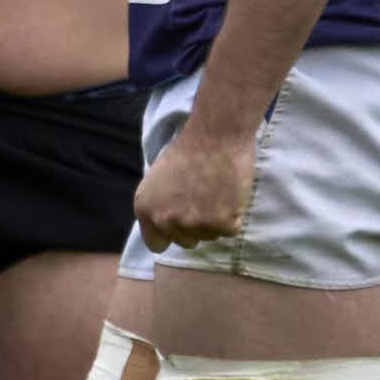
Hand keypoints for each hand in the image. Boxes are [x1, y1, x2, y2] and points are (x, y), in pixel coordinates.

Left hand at [131, 123, 255, 250]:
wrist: (214, 135)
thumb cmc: (188, 151)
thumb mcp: (157, 179)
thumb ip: (159, 206)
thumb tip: (164, 227)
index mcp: (145, 209)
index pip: (156, 244)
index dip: (171, 234)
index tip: (182, 223)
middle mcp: (165, 220)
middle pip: (187, 242)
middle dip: (197, 225)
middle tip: (204, 198)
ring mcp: (193, 224)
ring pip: (210, 237)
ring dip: (216, 220)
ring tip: (216, 191)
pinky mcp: (219, 222)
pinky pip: (230, 231)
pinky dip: (234, 216)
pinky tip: (229, 194)